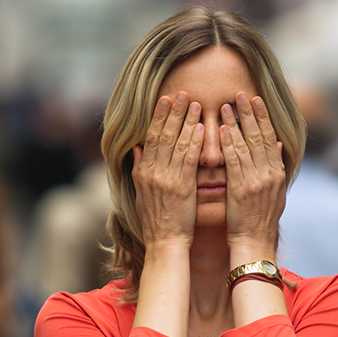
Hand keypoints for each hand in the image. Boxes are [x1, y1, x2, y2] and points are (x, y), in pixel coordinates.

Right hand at [132, 92, 203, 247]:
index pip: (150, 137)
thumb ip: (139, 169)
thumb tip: (135, 148)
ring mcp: (167, 180)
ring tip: (196, 104)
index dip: (158, 116)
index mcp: (143, 172)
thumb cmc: (156, 221)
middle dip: (173, 112)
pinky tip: (202, 128)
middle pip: (162, 135)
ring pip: (176, 144)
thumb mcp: (141, 193)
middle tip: (183, 93)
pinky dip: (194, 143)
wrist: (164, 243)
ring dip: (187, 122)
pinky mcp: (182, 188)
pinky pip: (189, 160)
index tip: (166, 99)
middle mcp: (153, 173)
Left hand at [220, 93, 285, 253]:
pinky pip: (236, 162)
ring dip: (237, 123)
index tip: (256, 99)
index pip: (271, 138)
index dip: (263, 117)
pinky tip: (224, 130)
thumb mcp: (275, 192)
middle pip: (260, 136)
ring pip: (248, 145)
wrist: (255, 242)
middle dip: (251, 113)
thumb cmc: (261, 219)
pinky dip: (230, 145)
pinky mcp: (242, 189)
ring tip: (228, 105)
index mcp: (277, 173)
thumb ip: (275, 167)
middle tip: (241, 93)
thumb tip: (278, 144)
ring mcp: (256, 181)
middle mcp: (269, 174)